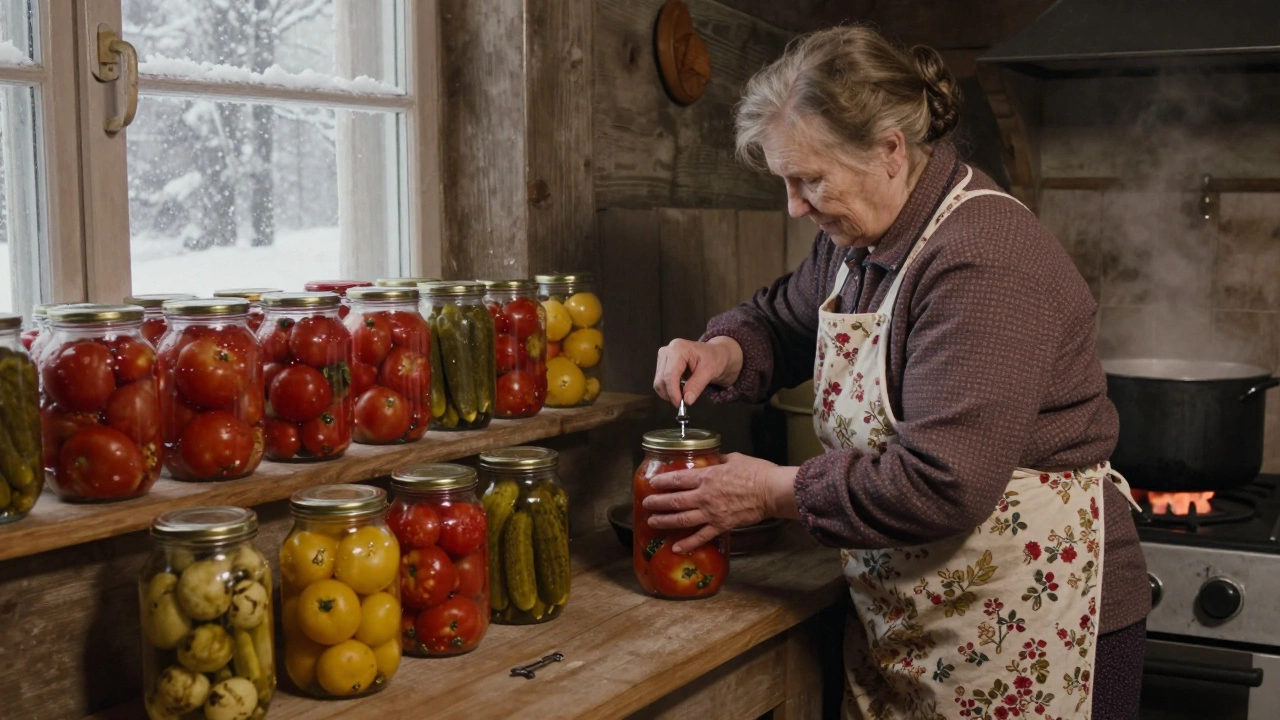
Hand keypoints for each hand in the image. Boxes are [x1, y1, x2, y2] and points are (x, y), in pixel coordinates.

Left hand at [642, 453, 798, 551]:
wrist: (772, 491)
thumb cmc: (756, 472)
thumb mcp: (735, 458)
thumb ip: (719, 460)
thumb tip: (713, 459)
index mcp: (707, 477)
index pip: (678, 479)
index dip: (662, 481)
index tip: (652, 483)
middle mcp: (704, 496)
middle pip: (675, 500)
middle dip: (658, 503)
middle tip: (646, 504)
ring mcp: (711, 513)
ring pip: (682, 519)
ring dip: (665, 521)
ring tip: (653, 521)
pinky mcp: (721, 526)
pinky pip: (700, 537)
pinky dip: (687, 543)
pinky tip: (676, 547)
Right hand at [653, 336, 743, 407]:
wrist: (713, 354)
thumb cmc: (713, 359)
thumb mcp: (709, 371)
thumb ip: (697, 385)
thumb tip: (687, 400)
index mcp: (678, 349)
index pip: (669, 375)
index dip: (673, 392)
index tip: (680, 404)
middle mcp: (666, 351)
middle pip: (661, 380)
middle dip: (671, 394)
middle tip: (684, 401)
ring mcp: (662, 357)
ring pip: (659, 383)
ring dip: (669, 393)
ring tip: (684, 393)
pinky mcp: (661, 364)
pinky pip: (660, 382)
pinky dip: (669, 389)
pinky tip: (680, 388)